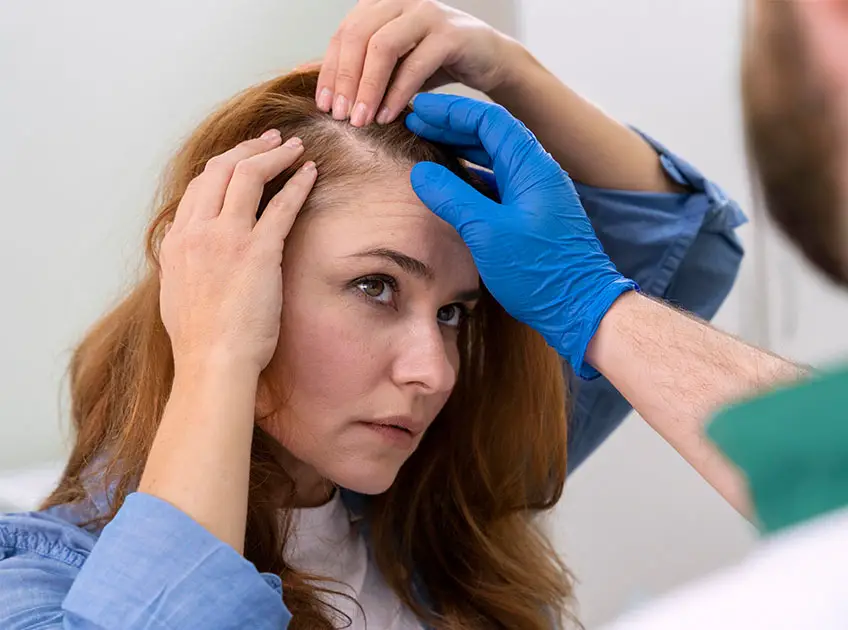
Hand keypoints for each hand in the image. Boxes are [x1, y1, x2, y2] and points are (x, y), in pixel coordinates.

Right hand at [159, 130, 316, 374]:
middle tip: (271, 140)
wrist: (212, 361)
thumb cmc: (200, 339)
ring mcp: (227, 238)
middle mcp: (197, 231)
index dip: (223, 166)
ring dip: (274, 154)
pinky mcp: (258, 251)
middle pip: (220, 169)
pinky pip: (281, 205)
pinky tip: (310, 172)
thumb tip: (193, 255)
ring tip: (295, 147)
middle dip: (248, 148)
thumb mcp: (177, 293)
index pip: (198, 187)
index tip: (242, 159)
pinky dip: (297, 183)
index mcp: (176, 241)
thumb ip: (185, 264)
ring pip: (248, 175)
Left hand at [316, 0, 518, 126]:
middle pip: (358, 37)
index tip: (324, 105)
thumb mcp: (390, 63)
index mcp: (380, 4)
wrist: (488, 58)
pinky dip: (397, 93)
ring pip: (383, 47)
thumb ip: (356, 66)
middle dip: (346, 80)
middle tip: (340, 117)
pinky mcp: (450, 34)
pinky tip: (387, 116)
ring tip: (361, 121)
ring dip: (368, 88)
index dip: (330, 70)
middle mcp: (400, 1)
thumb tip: (307, 77)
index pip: (343, 34)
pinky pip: (415, 64)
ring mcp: (426, 13)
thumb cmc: (434, 62)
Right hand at [406, 94, 637, 377]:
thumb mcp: (487, 233)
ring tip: (427, 144)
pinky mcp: (531, 214)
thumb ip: (453, 198)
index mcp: (532, 167)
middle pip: (491, 134)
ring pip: (493, 158)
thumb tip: (421, 172)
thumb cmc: (539, 272)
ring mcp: (536, 194)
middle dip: (452, 125)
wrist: (579, 307)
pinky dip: (472, 174)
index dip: (451, 110)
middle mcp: (537, 173)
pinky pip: (497, 182)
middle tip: (415, 122)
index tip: (419, 108)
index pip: (489, 119)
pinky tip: (452, 180)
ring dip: (461, 148)